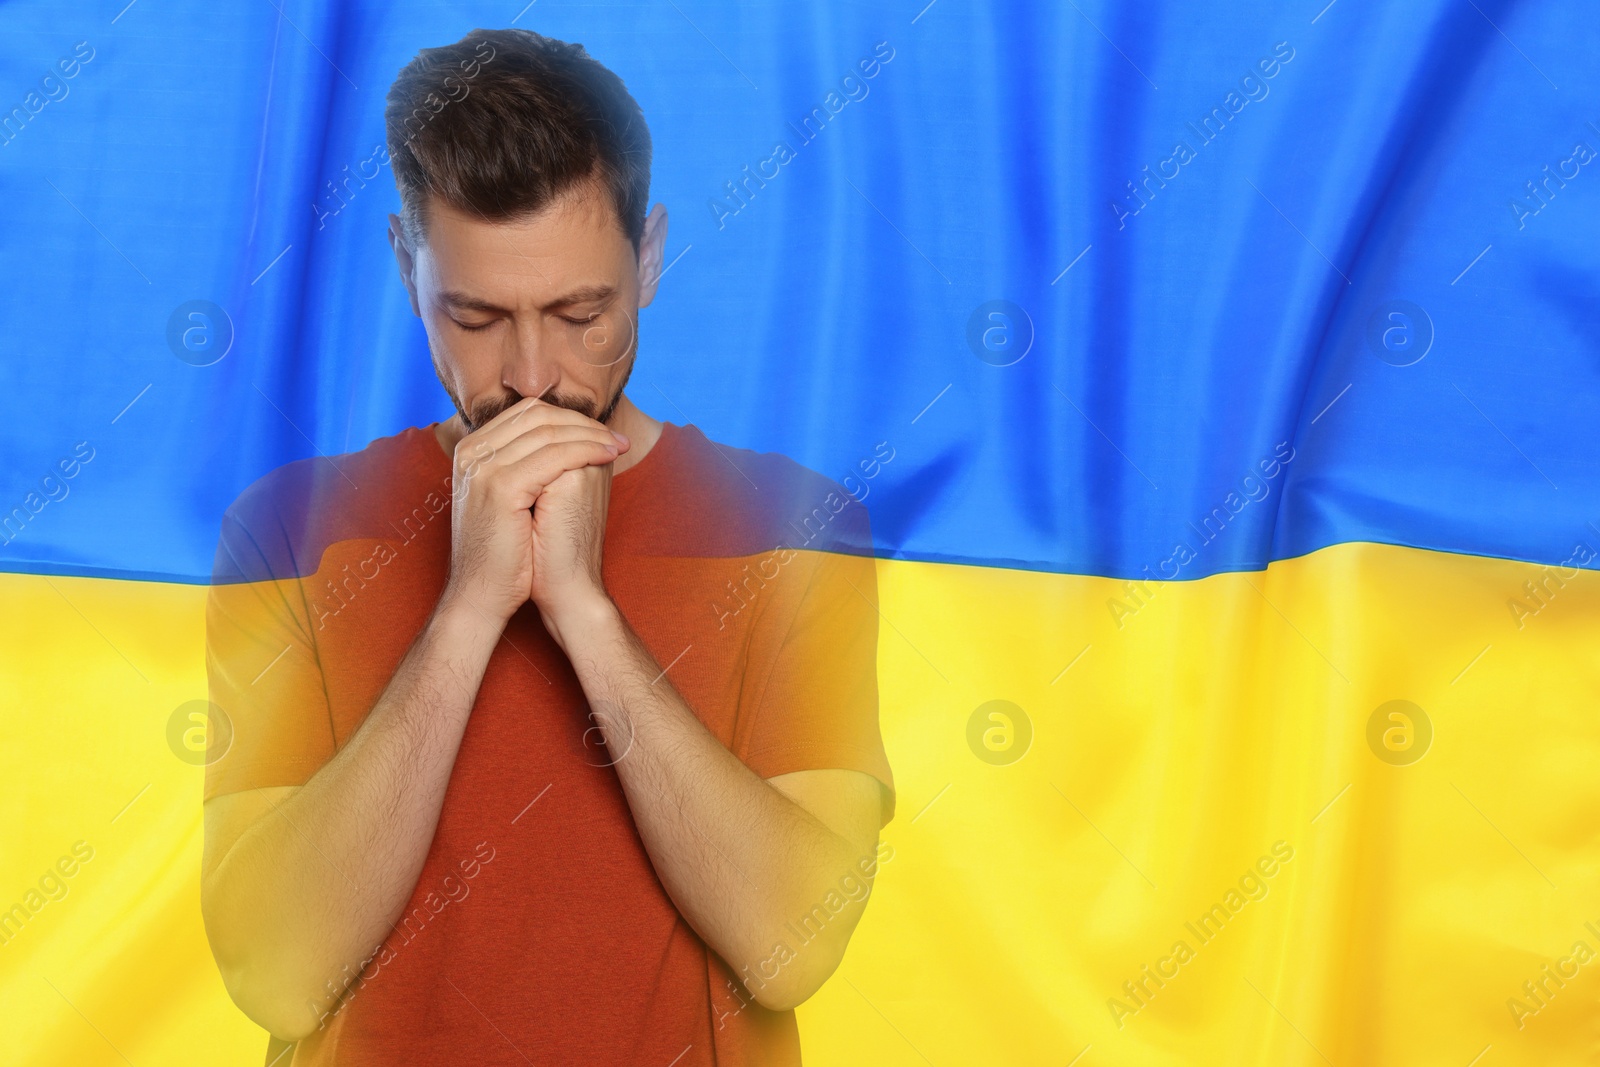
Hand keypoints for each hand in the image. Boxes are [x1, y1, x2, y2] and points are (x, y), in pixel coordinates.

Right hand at [438, 398, 627, 626]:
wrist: (483, 592)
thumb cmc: (505, 550)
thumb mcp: (511, 498)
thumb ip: (528, 464)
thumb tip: (570, 441)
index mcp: (472, 450)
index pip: (526, 413)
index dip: (569, 418)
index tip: (602, 433)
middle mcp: (472, 451)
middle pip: (536, 415)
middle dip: (582, 423)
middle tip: (615, 436)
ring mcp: (483, 466)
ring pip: (547, 432)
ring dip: (591, 435)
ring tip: (617, 445)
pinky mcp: (500, 485)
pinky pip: (554, 455)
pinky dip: (586, 451)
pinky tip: (607, 456)